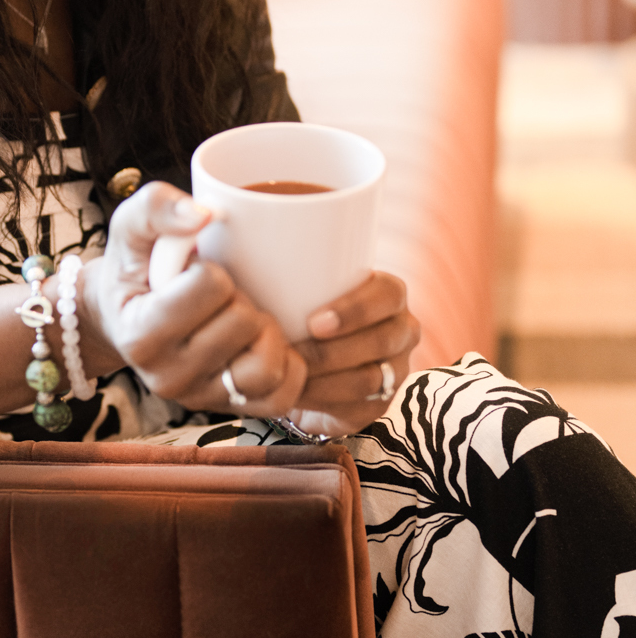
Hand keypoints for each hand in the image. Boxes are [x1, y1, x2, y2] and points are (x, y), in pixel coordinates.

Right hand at [81, 182, 307, 416]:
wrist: (123, 318)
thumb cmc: (133, 268)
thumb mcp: (130, 227)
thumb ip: (156, 207)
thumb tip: (205, 214)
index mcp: (140, 334)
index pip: (209, 286)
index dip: (211, 270)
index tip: (191, 275)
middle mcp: (166, 377)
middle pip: (243, 322)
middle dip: (239, 298)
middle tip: (217, 296)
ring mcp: (198, 399)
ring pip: (265, 366)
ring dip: (265, 332)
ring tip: (242, 318)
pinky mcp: (228, 410)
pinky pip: (281, 398)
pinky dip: (287, 366)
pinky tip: (266, 342)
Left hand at [291, 270, 418, 435]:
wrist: (303, 361)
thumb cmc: (294, 311)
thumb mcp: (293, 286)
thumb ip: (279, 264)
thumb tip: (235, 229)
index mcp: (388, 294)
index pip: (387, 294)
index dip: (355, 309)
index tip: (313, 322)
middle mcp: (402, 329)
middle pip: (382, 340)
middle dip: (334, 350)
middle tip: (294, 354)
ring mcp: (396, 368)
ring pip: (369, 379)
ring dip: (324, 380)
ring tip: (288, 375)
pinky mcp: (382, 402)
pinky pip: (360, 407)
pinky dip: (325, 403)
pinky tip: (297, 396)